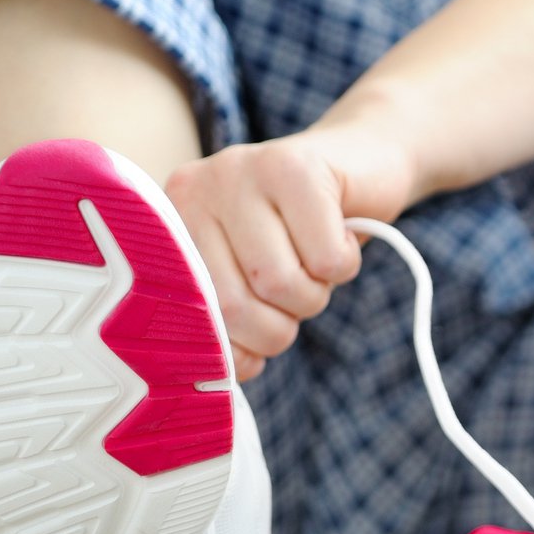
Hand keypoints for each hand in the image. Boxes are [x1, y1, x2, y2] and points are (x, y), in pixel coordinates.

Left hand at [165, 121, 414, 380]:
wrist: (362, 161)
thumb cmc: (303, 232)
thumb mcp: (251, 272)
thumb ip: (227, 313)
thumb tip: (231, 372)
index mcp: (172, 221)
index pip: (190, 313)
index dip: (234, 345)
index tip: (255, 348)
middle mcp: (195, 188)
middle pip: (235, 304)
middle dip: (279, 324)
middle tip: (295, 299)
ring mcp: (243, 170)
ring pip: (281, 282)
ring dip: (316, 294)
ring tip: (317, 263)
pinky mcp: (298, 166)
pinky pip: (327, 259)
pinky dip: (346, 265)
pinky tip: (341, 235)